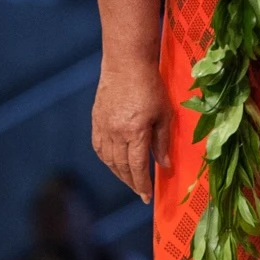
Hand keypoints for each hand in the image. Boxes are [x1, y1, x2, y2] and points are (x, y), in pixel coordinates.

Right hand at [92, 59, 170, 203]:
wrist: (126, 62)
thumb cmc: (150, 86)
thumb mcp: (164, 114)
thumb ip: (162, 142)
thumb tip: (164, 165)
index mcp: (134, 132)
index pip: (137, 167)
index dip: (142, 184)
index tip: (146, 197)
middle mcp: (115, 132)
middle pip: (121, 166)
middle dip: (131, 182)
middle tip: (140, 191)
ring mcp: (103, 126)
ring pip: (108, 159)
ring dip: (118, 173)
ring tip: (129, 180)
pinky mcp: (96, 119)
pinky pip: (99, 147)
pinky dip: (106, 159)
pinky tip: (113, 163)